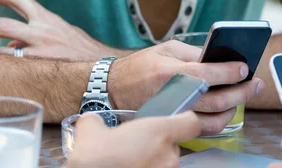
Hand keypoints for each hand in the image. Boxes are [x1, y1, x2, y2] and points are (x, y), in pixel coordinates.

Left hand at [0, 0, 123, 59]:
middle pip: (1, 23)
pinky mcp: (41, 69)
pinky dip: (1, 69)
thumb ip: (38, 32)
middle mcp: (42, 31)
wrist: (103, 67)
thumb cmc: (82, 50)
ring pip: (2, 50)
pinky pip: (14, 69)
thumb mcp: (62, 31)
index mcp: (47, 18)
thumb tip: (12, 43)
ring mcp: (41, 51)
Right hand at [68, 111, 200, 167]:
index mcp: (160, 132)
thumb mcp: (90, 130)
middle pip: (173, 144)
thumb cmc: (96, 160)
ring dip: (152, 161)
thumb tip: (93, 120)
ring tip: (129, 162)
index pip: (191, 122)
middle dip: (157, 144)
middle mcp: (169, 155)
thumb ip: (98, 120)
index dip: (183, 119)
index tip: (175, 119)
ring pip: (165, 162)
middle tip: (135, 146)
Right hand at [109, 40, 264, 134]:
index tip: (246, 68)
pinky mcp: (173, 125)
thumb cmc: (140, 66)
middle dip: (242, 92)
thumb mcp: (166, 49)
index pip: (209, 73)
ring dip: (234, 108)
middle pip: (217, 100)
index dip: (231, 71)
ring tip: (243, 95)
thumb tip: (222, 58)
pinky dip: (219, 119)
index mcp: (171, 71)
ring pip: (213, 120)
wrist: (113, 90)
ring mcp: (174, 114)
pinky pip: (202, 128)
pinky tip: (227, 107)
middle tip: (256, 84)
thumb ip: (194, 53)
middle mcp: (173, 95)